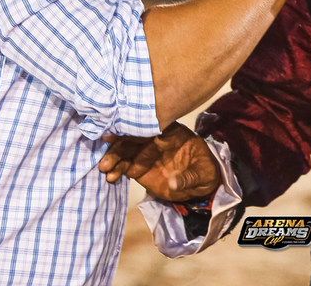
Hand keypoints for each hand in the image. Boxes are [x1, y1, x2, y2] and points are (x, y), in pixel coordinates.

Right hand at [98, 122, 219, 201]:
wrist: (202, 183)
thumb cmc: (205, 171)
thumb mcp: (203, 174)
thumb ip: (189, 177)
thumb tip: (173, 183)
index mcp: (172, 133)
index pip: (152, 126)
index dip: (135, 128)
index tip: (120, 132)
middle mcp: (156, 139)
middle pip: (134, 138)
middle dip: (119, 146)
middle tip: (107, 157)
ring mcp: (146, 153)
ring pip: (126, 152)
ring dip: (114, 158)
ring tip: (105, 169)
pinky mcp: (140, 167)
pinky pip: (126, 166)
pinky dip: (117, 170)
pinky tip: (110, 176)